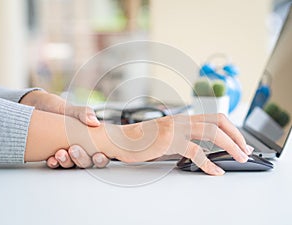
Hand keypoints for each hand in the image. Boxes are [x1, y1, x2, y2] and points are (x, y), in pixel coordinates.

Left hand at [20, 90, 109, 167]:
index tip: (97, 155)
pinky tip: (52, 159)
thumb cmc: (65, 111)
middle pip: (87, 163)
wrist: (44, 109)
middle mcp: (82, 151)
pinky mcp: (55, 157)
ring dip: (67, 162)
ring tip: (60, 153)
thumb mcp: (76, 110)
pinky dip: (54, 163)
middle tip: (74, 149)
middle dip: (82, 159)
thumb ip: (86, 114)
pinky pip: (56, 165)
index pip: (102, 156)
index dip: (102, 159)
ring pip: (72, 165)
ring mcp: (69, 155)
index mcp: (93, 142)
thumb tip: (95, 122)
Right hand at [89, 113, 253, 174]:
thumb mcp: (167, 135)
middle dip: (237, 136)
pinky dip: (209, 163)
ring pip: (212, 132)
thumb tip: (202, 150)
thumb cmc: (141, 139)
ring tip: (239, 157)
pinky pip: (195, 151)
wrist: (121, 139)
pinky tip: (215, 170)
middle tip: (245, 150)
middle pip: (219, 121)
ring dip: (230, 145)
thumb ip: (184, 138)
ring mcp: (176, 128)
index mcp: (183, 118)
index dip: (232, 129)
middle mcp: (182, 120)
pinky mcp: (169, 141)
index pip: (215, 117)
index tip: (241, 142)